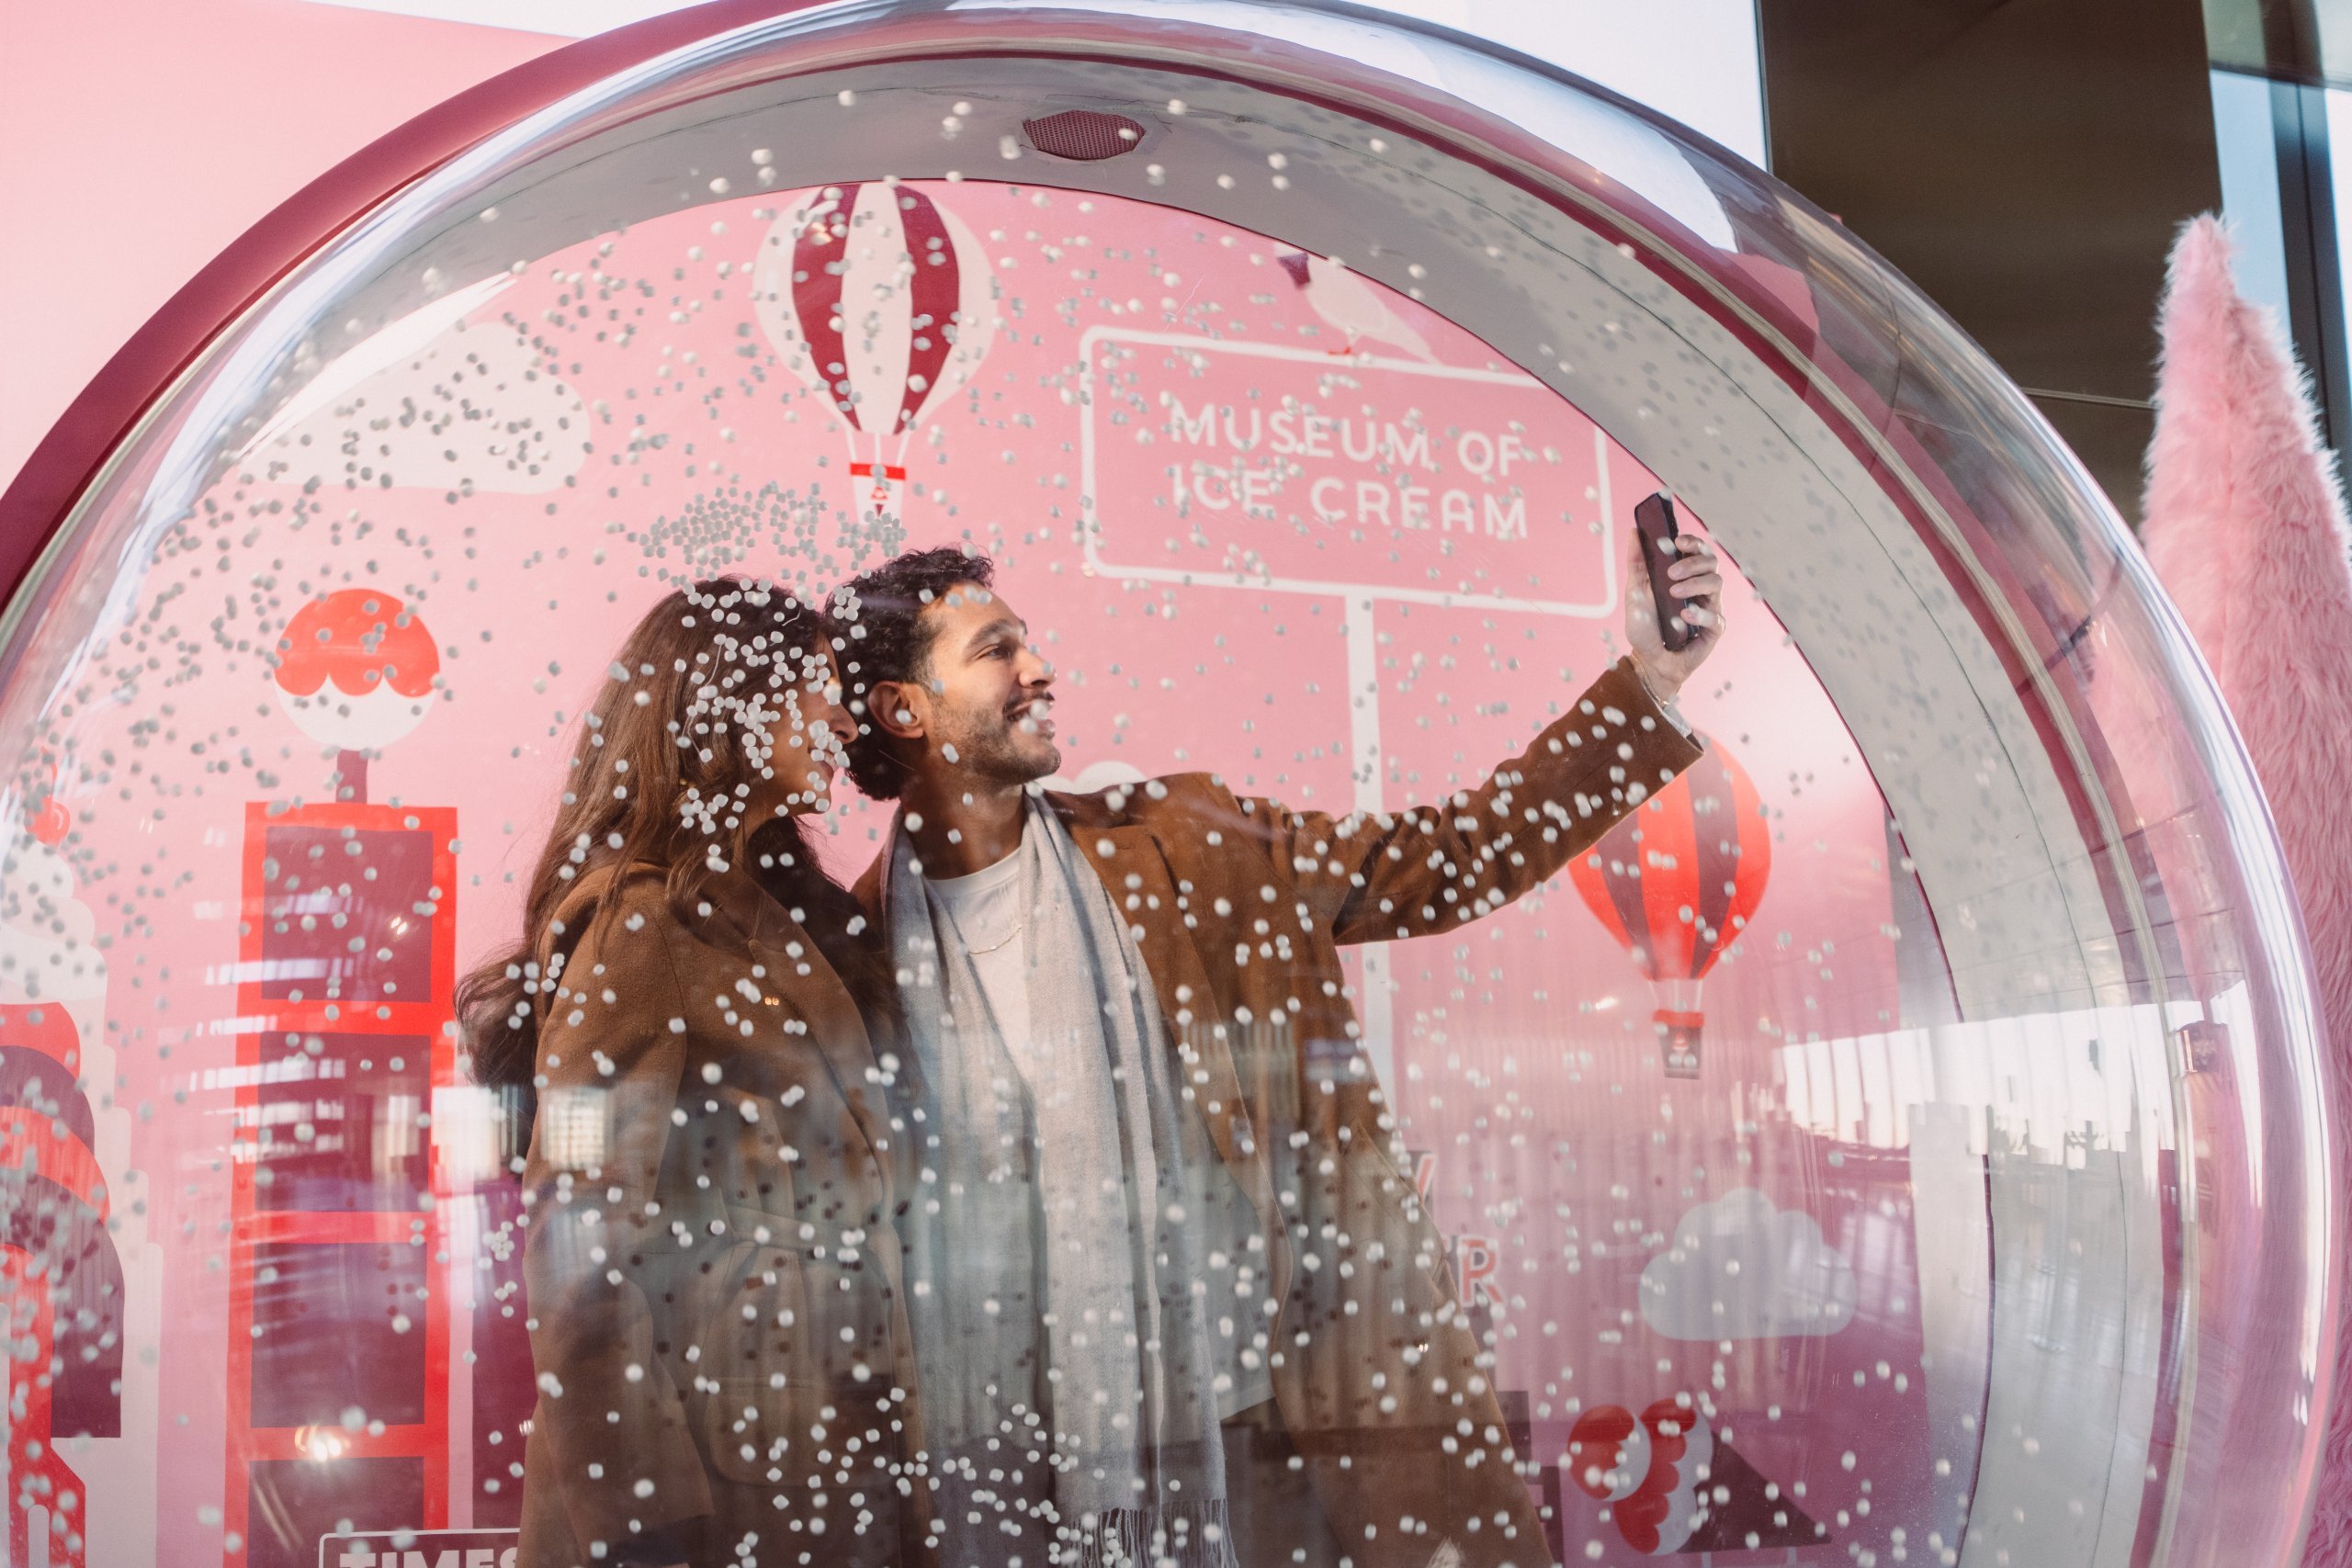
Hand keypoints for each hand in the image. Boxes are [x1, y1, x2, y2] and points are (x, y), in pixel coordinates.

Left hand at [1623, 517, 1724, 699]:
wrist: (1647, 659)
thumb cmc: (1645, 625)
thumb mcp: (1635, 591)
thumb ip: (1637, 563)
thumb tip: (1635, 532)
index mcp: (1685, 576)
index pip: (1698, 551)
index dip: (1692, 542)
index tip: (1677, 542)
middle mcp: (1700, 589)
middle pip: (1711, 563)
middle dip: (1693, 562)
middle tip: (1672, 573)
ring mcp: (1710, 607)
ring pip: (1716, 583)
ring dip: (1695, 584)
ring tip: (1675, 593)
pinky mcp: (1714, 629)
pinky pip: (1716, 617)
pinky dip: (1700, 614)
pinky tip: (1684, 615)